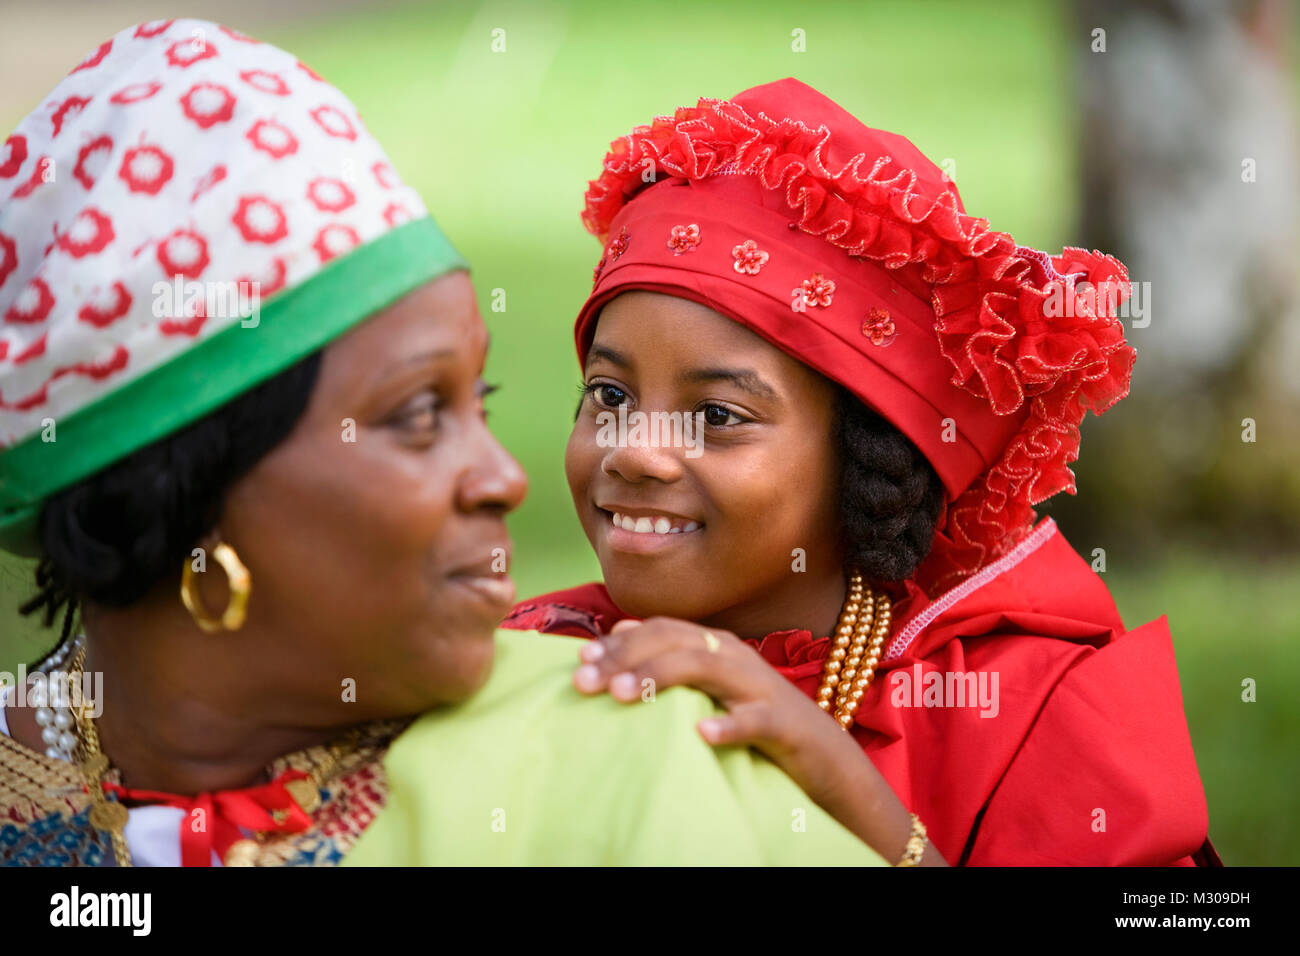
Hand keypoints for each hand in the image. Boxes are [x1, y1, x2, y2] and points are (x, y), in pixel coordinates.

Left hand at [572, 616, 946, 864]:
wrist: (823, 756)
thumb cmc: (755, 718)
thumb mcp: (708, 684)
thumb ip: (668, 656)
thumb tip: (617, 632)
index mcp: (715, 644)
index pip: (660, 629)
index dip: (618, 641)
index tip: (580, 661)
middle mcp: (734, 656)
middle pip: (674, 640)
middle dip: (626, 657)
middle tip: (586, 682)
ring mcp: (758, 687)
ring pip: (706, 667)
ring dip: (660, 677)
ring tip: (621, 695)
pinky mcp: (782, 723)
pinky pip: (754, 720)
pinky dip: (728, 725)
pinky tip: (701, 733)